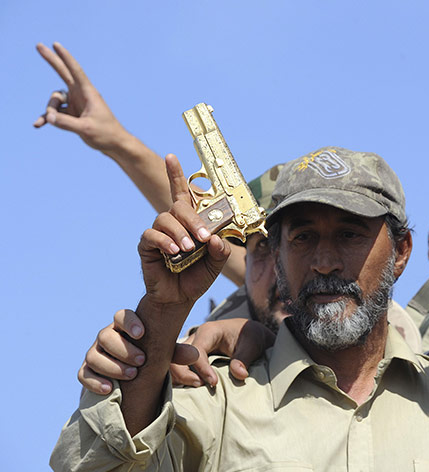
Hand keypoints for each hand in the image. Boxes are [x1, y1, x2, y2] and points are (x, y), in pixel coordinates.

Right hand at [33, 42, 128, 153]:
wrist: (115, 145)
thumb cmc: (106, 134)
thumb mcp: (85, 129)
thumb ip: (65, 123)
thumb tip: (48, 117)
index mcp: (88, 93)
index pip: (75, 71)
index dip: (66, 58)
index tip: (56, 45)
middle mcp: (81, 95)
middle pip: (63, 73)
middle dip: (51, 60)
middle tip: (38, 45)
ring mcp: (76, 104)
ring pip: (55, 100)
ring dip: (51, 111)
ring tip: (54, 122)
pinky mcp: (72, 114)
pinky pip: (55, 114)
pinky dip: (48, 118)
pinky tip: (37, 125)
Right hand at [79, 309, 199, 394]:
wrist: (132, 383)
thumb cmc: (150, 361)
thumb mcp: (164, 356)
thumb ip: (176, 353)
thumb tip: (194, 354)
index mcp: (125, 327)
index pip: (121, 315)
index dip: (129, 322)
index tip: (141, 333)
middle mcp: (107, 337)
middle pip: (105, 335)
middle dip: (123, 348)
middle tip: (141, 361)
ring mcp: (94, 354)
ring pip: (93, 355)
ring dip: (112, 366)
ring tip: (131, 375)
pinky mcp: (87, 372)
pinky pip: (83, 374)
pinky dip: (95, 381)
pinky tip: (109, 389)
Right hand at [138, 154, 229, 306]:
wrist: (180, 298)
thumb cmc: (197, 276)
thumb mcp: (217, 263)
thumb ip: (221, 249)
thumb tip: (215, 238)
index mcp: (190, 221)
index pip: (182, 193)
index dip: (176, 174)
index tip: (171, 157)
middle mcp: (173, 223)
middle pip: (178, 205)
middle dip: (193, 219)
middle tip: (203, 237)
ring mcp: (158, 232)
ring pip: (165, 219)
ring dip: (180, 233)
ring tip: (189, 249)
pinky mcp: (147, 246)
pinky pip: (152, 235)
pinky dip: (165, 242)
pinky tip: (174, 252)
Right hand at [171, 318, 276, 386]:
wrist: (250, 335)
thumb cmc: (250, 337)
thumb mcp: (252, 345)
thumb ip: (244, 359)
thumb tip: (240, 374)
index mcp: (209, 331)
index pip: (196, 350)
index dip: (202, 368)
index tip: (214, 383)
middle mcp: (195, 338)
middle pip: (176, 355)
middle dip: (183, 373)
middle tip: (200, 386)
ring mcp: (190, 348)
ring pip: (173, 363)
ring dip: (180, 378)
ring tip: (197, 389)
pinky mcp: (190, 358)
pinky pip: (178, 368)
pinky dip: (180, 380)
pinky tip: (191, 389)